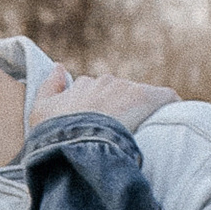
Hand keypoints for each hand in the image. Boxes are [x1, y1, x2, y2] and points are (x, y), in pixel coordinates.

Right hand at [29, 66, 178, 132]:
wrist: (78, 143)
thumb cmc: (55, 134)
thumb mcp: (39, 113)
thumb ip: (48, 88)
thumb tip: (59, 67)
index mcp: (83, 86)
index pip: (95, 92)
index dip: (99, 111)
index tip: (102, 128)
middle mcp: (105, 83)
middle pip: (119, 95)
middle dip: (121, 112)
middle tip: (122, 138)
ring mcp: (126, 89)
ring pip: (140, 99)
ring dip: (142, 114)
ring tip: (145, 138)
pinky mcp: (148, 97)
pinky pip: (166, 97)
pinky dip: (170, 107)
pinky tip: (171, 122)